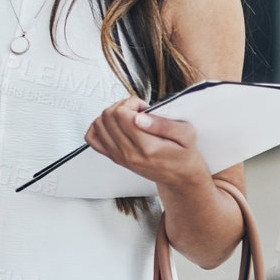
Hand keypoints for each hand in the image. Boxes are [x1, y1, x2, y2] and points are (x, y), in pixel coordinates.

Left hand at [83, 96, 210, 189]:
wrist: (179, 177)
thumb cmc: (183, 155)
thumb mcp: (186, 135)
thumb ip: (164, 124)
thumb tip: (139, 116)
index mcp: (147, 147)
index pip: (122, 115)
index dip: (131, 103)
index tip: (143, 106)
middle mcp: (128, 153)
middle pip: (108, 117)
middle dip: (122, 106)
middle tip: (137, 110)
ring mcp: (119, 156)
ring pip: (98, 124)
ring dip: (111, 114)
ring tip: (128, 116)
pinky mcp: (114, 157)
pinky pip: (93, 138)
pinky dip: (99, 127)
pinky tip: (115, 125)